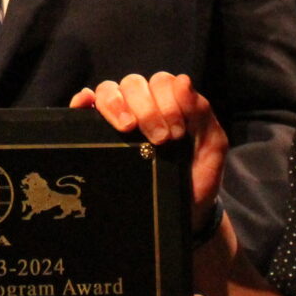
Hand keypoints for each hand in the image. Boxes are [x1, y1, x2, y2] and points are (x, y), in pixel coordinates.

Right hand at [73, 72, 227, 231]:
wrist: (182, 213)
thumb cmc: (197, 178)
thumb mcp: (211, 147)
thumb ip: (202, 114)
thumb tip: (183, 81)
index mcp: (170, 102)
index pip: (162, 82)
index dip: (168, 102)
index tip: (176, 134)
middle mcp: (143, 104)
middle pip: (134, 83)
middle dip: (148, 109)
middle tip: (160, 139)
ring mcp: (119, 116)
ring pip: (108, 89)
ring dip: (117, 104)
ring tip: (127, 128)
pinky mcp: (97, 132)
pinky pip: (84, 104)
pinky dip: (83, 100)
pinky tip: (86, 105)